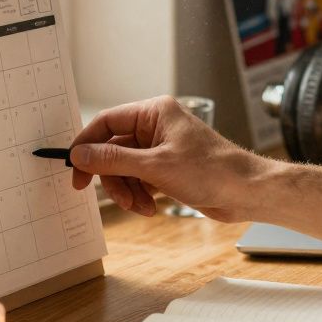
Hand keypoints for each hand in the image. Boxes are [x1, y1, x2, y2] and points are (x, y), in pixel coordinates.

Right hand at [68, 96, 272, 220]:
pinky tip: (150, 208)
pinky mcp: (168, 169)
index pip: (107, 122)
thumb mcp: (154, 166)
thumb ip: (112, 160)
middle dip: (113, 177)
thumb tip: (80, 155)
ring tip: (140, 207)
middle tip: (114, 199)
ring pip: (125, 169)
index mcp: (154, 112)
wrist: (246, 192)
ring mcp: (162, 149)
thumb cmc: (211, 170)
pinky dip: (140, 196)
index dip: (87, 145)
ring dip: (127, 191)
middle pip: (113, 150)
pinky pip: (139, 180)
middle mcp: (156, 127)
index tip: (75, 169)